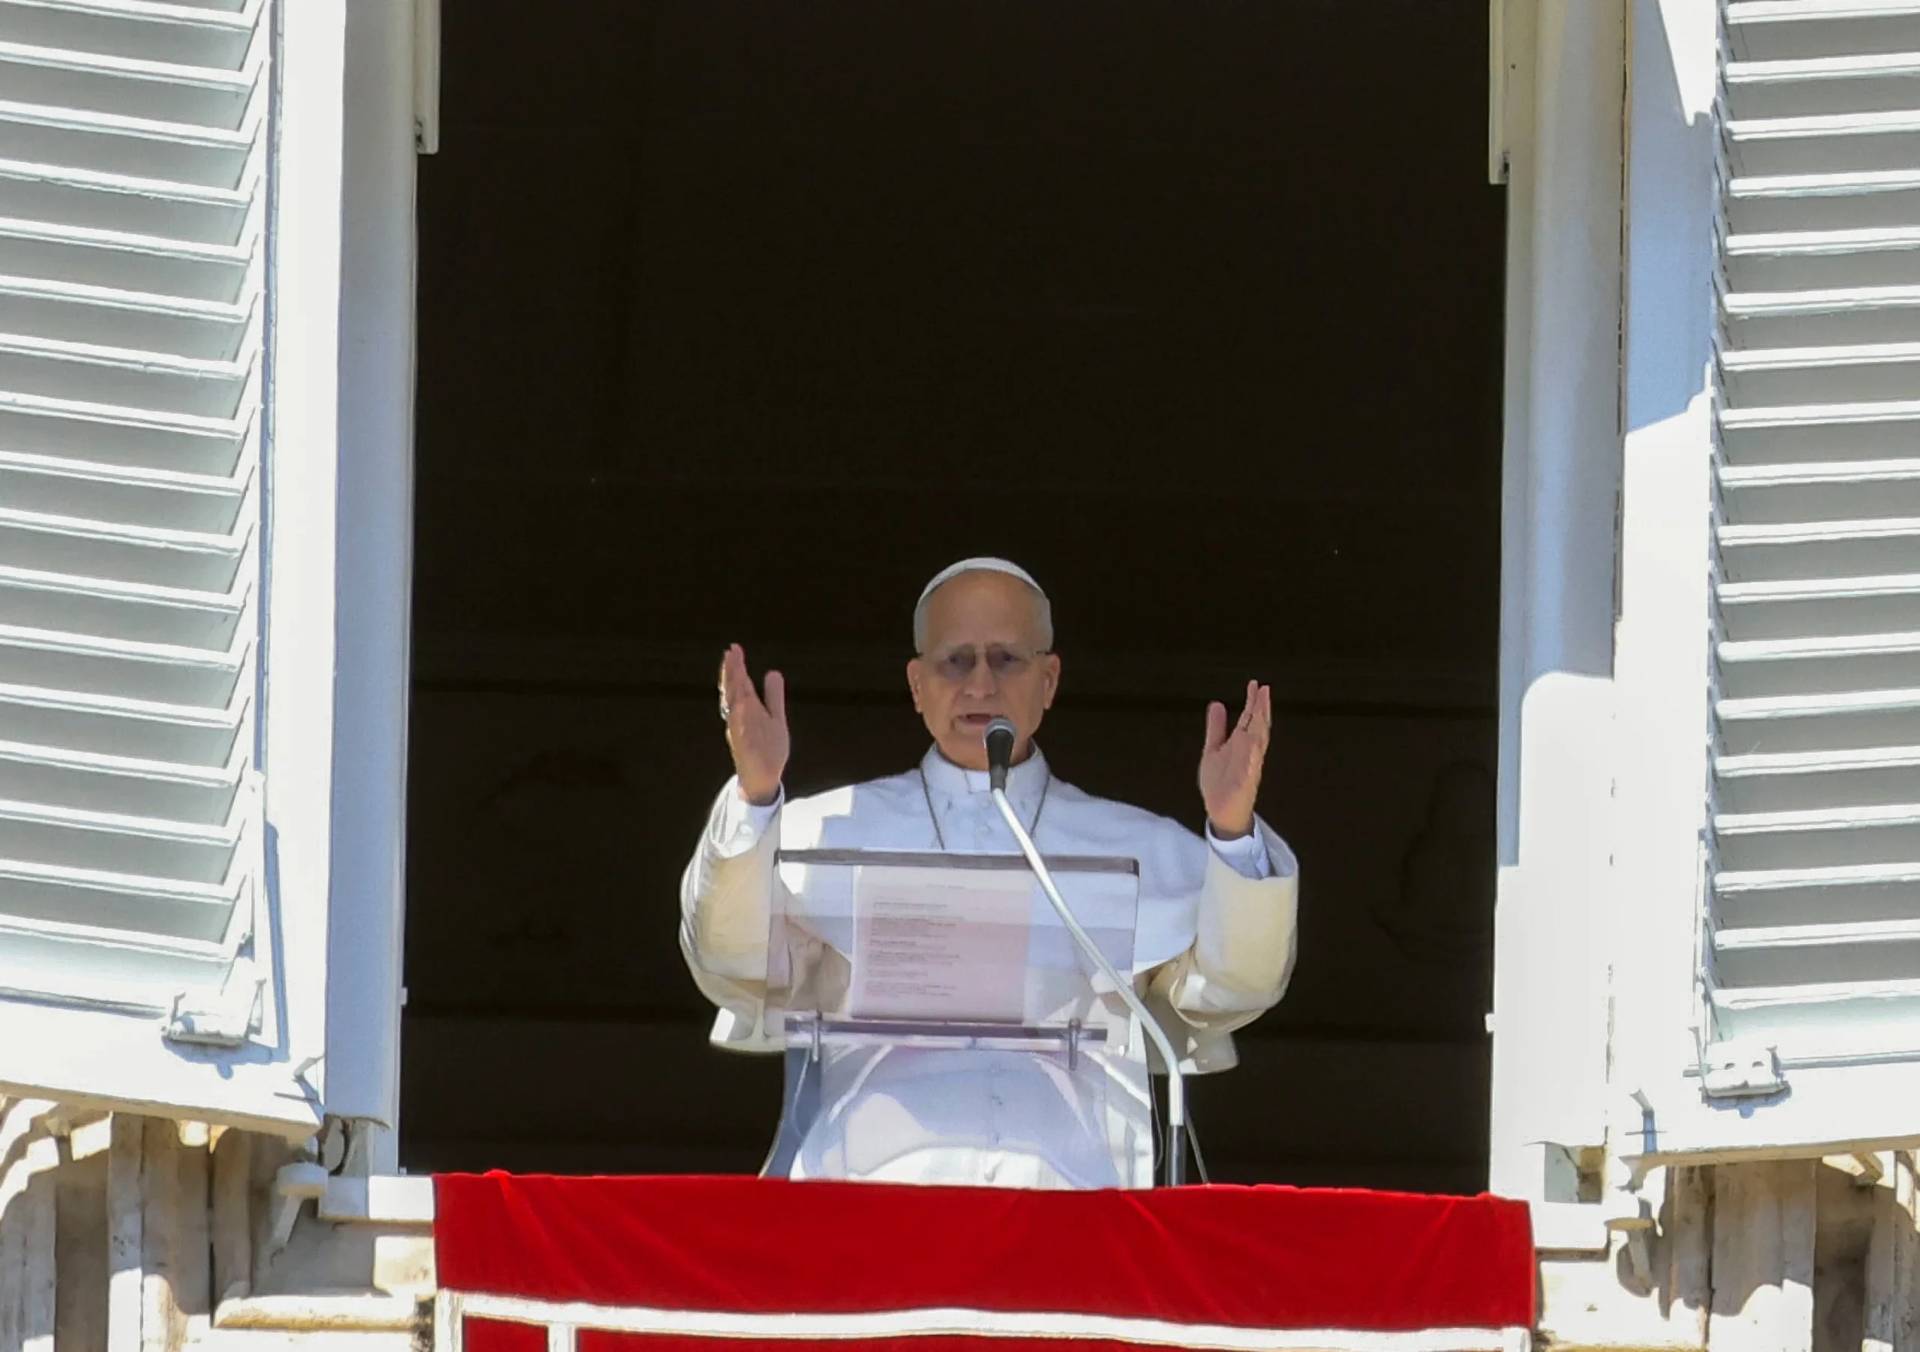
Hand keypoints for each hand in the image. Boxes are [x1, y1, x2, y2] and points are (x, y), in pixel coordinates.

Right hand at [719, 643, 787, 804]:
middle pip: (734, 692)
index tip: (734, 648)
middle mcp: (741, 719)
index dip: (736, 667)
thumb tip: (772, 671)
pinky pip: (740, 732)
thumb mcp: (775, 717)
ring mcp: (741, 733)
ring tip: (735, 672)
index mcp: (747, 710)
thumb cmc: (767, 747)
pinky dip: (740, 719)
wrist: (764, 777)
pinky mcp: (745, 749)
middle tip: (730, 653)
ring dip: (733, 691)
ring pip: (735, 709)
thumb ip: (773, 696)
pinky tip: (742, 705)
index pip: (740, 684)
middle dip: (732, 673)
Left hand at [1199, 680, 1271, 838]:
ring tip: (1261, 707)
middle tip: (1263, 690)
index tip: (1256, 685)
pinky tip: (1253, 742)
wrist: (1220, 812)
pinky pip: (1251, 768)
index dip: (1253, 702)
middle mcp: (1248, 753)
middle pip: (1257, 727)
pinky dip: (1253, 755)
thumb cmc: (1220, 782)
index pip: (1250, 719)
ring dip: (1260, 726)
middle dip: (1260, 709)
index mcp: (1241, 744)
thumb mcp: (1213, 749)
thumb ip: (1216, 728)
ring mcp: (1248, 768)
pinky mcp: (1245, 784)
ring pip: (1258, 743)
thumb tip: (1218, 704)